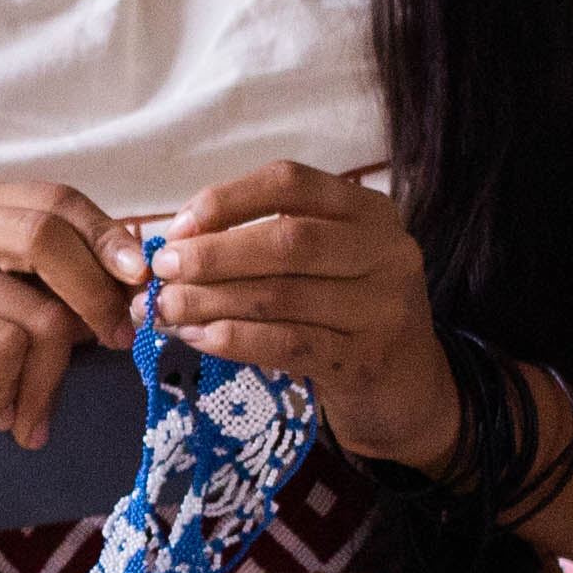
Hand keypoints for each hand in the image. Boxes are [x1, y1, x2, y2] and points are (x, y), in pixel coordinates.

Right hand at [0, 173, 133, 446]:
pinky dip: (12, 393)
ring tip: (37, 411)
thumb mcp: (40, 297)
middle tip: (118, 342)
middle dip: (96, 295)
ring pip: (37, 312)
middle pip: (44, 236)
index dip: (107, 237)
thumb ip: (80, 275)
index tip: (141, 281)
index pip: (58, 201)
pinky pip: (3, 350)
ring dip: (52, 375)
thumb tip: (138, 277)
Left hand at [127, 163, 459, 469]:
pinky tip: (198, 338)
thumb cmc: (349, 314)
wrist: (409, 390)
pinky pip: (288, 343)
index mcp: (369, 212)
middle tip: (162, 270)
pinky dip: (235, 339)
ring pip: (282, 295)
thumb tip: (179, 239)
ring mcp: (382, 308)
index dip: (228, 199)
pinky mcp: (365, 360)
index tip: (179, 225)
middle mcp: (385, 252)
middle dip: (213, 254)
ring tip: (166, 309)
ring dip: (212, 301)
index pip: (291, 183)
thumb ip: (270, 243)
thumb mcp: (329, 263)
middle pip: (286, 239)